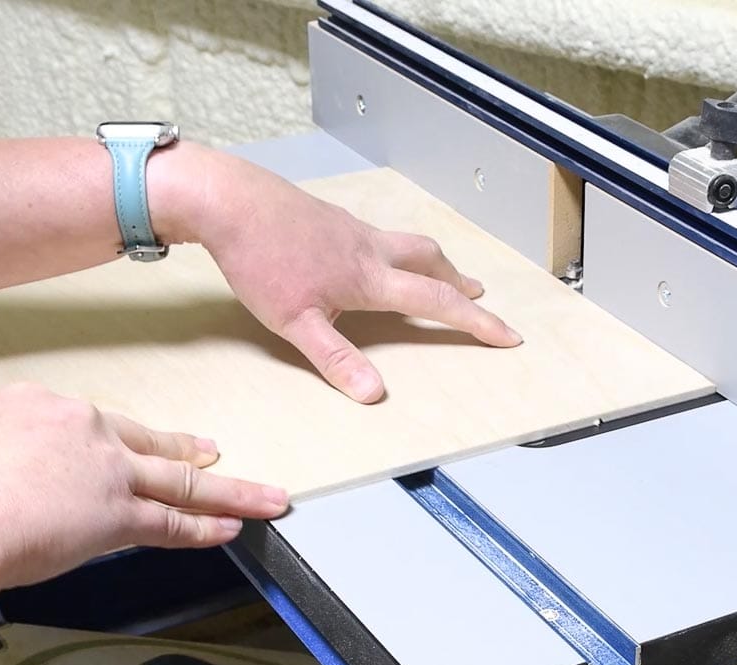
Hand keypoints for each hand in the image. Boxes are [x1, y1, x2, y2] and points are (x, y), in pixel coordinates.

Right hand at [0, 383, 286, 588]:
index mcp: (39, 407)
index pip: (93, 427)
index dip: (121, 441)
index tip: (134, 446)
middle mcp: (83, 430)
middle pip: (148, 443)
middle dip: (186, 451)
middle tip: (215, 451)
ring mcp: (108, 471)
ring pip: (181, 482)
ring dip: (229, 491)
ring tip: (267, 497)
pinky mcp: (119, 514)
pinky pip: (171, 523)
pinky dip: (204, 528)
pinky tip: (232, 529)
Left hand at [181, 151, 523, 402]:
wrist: (229, 201)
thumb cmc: (260, 258)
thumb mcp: (295, 322)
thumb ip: (336, 357)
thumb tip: (373, 392)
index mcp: (369, 278)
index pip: (437, 302)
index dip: (476, 321)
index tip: (506, 334)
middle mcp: (369, 248)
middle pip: (431, 259)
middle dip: (458, 281)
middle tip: (476, 295)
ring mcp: (349, 228)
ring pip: (406, 243)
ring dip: (430, 261)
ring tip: (436, 273)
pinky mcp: (328, 218)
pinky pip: (377, 234)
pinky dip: (395, 250)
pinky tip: (374, 258)